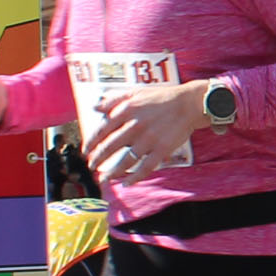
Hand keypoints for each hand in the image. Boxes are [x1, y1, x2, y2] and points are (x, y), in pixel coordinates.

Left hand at [84, 81, 205, 181]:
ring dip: (112, 172)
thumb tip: (95, 107)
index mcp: (126, 111)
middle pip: (110, 147)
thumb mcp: (135, 92)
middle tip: (91, 166)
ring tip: (104, 179)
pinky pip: (146, 167)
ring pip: (126, 161)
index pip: (102, 130)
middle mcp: (135, 126)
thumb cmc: (162, 97)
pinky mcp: (162, 149)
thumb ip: (114, 99)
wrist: (189, 103)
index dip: (91, 143)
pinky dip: (135, 177)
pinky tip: (127, 183)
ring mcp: (149, 139)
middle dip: (98, 159)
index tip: (85, 151)